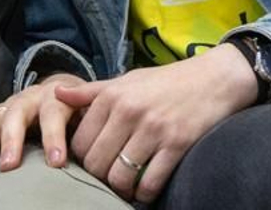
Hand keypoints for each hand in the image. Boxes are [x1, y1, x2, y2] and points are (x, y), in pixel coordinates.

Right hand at [0, 73, 87, 174]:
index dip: (54, 136)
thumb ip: (93, 125)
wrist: (68, 91)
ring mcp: (11, 104)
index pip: (54, 111)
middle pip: (17, 113)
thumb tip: (98, 149)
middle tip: (9, 166)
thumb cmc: (82, 112)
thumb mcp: (92, 113)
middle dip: (12, 140)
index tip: (56, 162)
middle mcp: (31, 97)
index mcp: (58, 96)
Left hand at [55, 45, 258, 202]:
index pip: (80, 141)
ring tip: (124, 186)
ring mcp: (153, 129)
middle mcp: (129, 111)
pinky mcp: (176, 144)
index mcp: (112, 95)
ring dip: (120, 188)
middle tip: (107, 177)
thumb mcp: (127, 80)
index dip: (82, 157)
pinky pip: (150, 182)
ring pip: (120, 176)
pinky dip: (144, 193)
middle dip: (99, 177)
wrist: (214, 78)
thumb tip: (56, 95)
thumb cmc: (166, 81)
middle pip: (96, 162)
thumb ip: (91, 91)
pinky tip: (145, 189)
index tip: (93, 161)